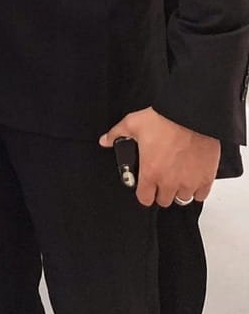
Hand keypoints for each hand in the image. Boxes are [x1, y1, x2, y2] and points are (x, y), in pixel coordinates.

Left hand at [100, 107, 219, 206]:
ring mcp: (189, 181)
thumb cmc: (164, 118)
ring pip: (183, 198)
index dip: (144, 192)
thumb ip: (117, 134)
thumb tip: (105, 140)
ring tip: (178, 175)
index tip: (146, 185)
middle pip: (164, 200)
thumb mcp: (133, 123)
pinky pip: (202, 194)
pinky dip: (198, 188)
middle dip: (162, 190)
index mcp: (151, 173)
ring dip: (179, 189)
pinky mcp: (206, 177)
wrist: (190, 113)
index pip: (145, 199)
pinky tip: (193, 176)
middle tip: (162, 177)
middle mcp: (170, 182)